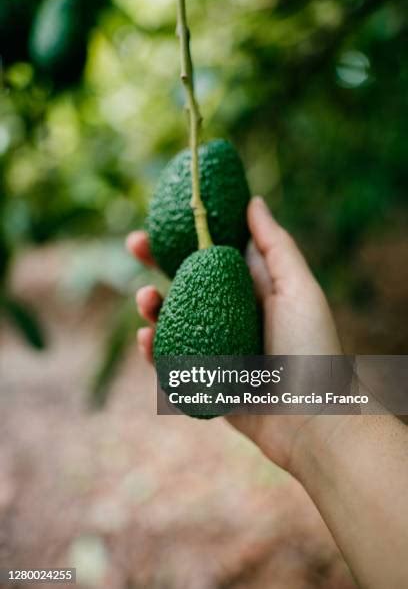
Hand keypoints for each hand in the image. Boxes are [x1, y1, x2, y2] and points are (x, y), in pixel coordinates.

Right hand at [126, 196, 342, 472]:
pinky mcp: (202, 378)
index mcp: (251, 290)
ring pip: (171, 319)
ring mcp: (213, 346)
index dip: (188, 236)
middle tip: (134, 244)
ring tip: (145, 299)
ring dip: (152, 305)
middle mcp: (229, 314)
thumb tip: (253, 202)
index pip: (212, 254)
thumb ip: (275, 246)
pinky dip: (154, 349)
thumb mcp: (299, 289)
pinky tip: (147, 339)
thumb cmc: (311, 350)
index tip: (165, 217)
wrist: (310, 418)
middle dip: (156, 263)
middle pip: (184, 282)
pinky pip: (169, 360)